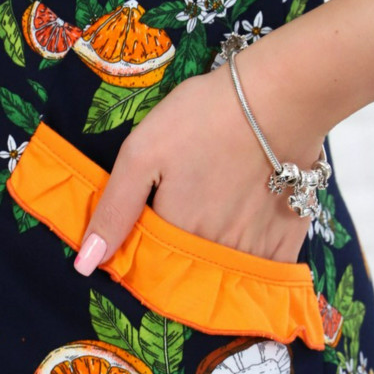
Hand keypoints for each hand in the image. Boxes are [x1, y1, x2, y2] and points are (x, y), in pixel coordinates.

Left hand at [73, 46, 324, 275]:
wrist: (282, 97)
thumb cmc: (205, 117)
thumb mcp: (142, 152)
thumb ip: (114, 210)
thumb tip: (86, 265)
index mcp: (175, 235)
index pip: (149, 267)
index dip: (142, 254)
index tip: (145, 231)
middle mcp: (213, 254)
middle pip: (187, 275)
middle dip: (178, 263)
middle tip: (186, 218)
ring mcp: (253, 252)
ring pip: (224, 276)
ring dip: (214, 265)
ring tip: (216, 225)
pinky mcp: (287, 242)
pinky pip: (267, 273)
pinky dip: (256, 268)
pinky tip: (250, 239)